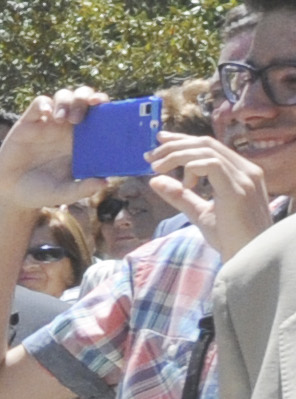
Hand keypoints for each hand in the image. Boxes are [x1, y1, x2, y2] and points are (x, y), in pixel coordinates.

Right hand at [0, 90, 112, 215]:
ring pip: (64, 96)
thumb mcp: (63, 193)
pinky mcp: (28, 122)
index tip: (112, 110)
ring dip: (68, 101)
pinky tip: (47, 115)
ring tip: (63, 119)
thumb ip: (82, 189)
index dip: (107, 108)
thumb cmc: (42, 191)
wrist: (12, 192)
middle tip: (85, 113)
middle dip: (88, 97)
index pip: (100, 115)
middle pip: (84, 98)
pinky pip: (39, 103)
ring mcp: (48, 123)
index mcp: (82, 140)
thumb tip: (105, 182)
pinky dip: (45, 104)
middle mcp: (67, 128)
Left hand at [147, 134, 274, 258]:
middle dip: (174, 145)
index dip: (183, 140)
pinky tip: (184, 185)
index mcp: (241, 173)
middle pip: (206, 143)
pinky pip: (211, 164)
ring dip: (176, 155)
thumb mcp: (200, 212)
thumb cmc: (229, 238)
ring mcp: (245, 177)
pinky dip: (191, 168)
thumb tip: (155, 180)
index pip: (210, 146)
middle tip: (150, 155)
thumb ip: (179, 196)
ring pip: (206, 150)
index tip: (159, 142)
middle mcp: (247, 170)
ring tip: (156, 167)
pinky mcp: (239, 189)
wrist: (248, 257)